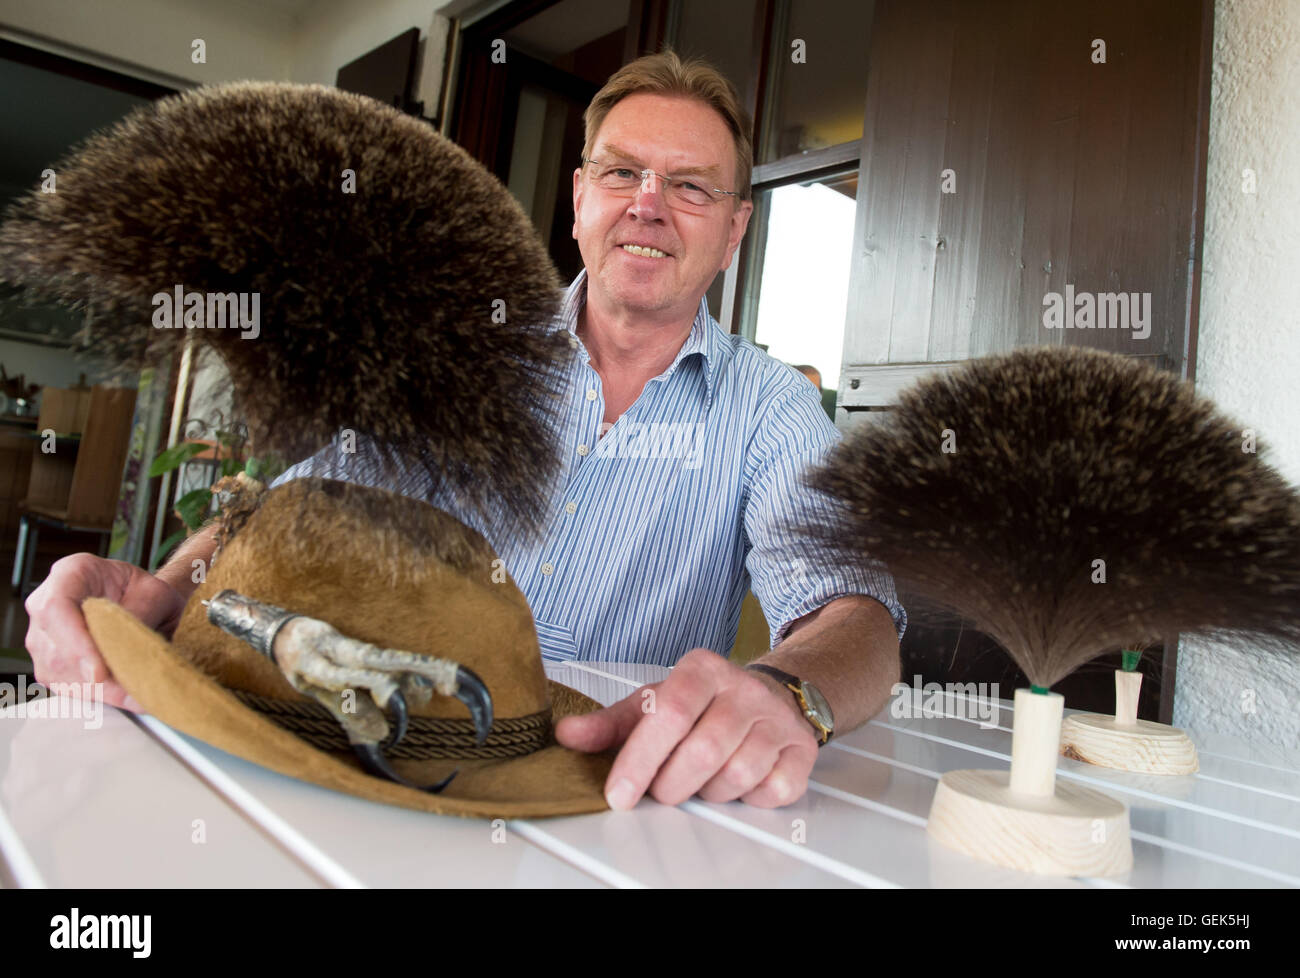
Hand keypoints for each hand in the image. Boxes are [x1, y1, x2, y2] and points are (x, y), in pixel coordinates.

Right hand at [24, 553, 186, 712]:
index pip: (57, 608)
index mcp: (70, 573)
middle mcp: (45, 605)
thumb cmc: (146, 591)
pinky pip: (66, 687)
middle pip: (55, 649)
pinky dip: (100, 696)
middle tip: (135, 692)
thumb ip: (141, 613)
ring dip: (100, 691)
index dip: (75, 643)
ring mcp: (42, 637)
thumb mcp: (156, 593)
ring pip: (59, 673)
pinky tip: (128, 696)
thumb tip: (127, 648)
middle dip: (94, 677)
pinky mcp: (49, 665)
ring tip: (139, 695)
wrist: (143, 600)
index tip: (98, 671)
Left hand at [554, 647, 818, 809]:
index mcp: (702, 669)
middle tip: (661, 791)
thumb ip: (609, 724)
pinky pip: (772, 790)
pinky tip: (737, 784)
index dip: (640, 758)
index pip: (669, 712)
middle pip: (703, 749)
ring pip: (738, 773)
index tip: (618, 794)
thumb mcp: (652, 703)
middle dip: (672, 784)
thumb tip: (566, 736)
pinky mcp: (802, 749)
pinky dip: (748, 799)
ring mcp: (777, 719)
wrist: (769, 696)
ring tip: (699, 782)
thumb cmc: (703, 704)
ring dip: (709, 793)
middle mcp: (743, 688)